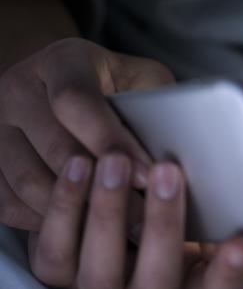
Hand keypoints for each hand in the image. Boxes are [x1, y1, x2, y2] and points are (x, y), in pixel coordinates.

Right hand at [0, 37, 174, 229]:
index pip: (76, 102)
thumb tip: (178, 141)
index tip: (148, 174)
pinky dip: (46, 221)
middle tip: (144, 214)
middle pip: (54, 148)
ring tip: (121, 227)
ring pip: (29, 182)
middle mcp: (17, 89)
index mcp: (59, 61)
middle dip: (102, 186)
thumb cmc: (112, 83)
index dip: (111, 141)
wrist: (58, 83)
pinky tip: (83, 226)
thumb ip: (157, 99)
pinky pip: (9, 203)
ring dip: (77, 210)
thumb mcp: (139, 76)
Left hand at [28, 153, 242, 288]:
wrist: (99, 187)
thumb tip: (221, 154)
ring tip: (115, 161)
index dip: (231, 272)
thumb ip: (202, 185)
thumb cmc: (153, 185)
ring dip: (109, 213)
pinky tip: (78, 164)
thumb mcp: (183, 186)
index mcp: (188, 275)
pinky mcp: (55, 273)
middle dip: (163, 226)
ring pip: (101, 274)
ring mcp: (98, 286)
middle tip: (168, 172)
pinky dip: (66, 205)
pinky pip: (53, 251)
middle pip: (157, 285)